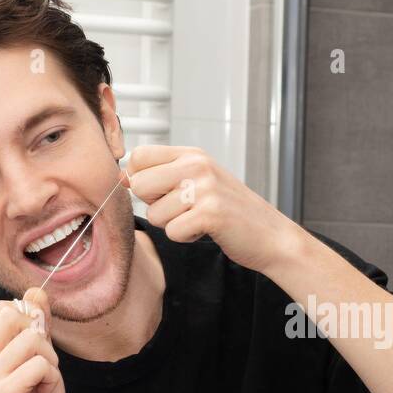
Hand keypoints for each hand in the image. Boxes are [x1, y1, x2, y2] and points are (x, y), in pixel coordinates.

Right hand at [0, 286, 68, 392]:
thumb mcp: (41, 356)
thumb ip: (37, 324)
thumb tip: (37, 290)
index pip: (4, 308)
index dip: (31, 322)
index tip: (36, 352)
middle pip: (14, 315)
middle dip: (41, 339)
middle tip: (40, 369)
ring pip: (33, 340)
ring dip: (50, 362)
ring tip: (40, 384)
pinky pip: (41, 364)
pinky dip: (52, 378)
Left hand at [126, 145, 305, 274]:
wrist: (271, 236)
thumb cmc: (233, 212)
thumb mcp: (200, 182)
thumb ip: (164, 176)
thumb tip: (121, 177)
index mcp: (193, 154)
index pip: (139, 156)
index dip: (140, 179)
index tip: (162, 193)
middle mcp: (198, 165)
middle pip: (139, 185)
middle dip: (155, 206)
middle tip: (184, 210)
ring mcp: (205, 188)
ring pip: (155, 214)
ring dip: (173, 225)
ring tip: (200, 220)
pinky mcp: (210, 214)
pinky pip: (172, 232)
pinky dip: (186, 238)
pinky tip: (206, 231)